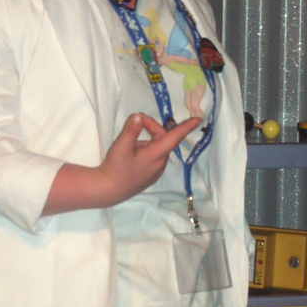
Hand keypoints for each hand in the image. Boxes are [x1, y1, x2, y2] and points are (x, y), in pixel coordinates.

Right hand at [42, 111, 201, 215]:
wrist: (108, 190)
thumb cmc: (115, 168)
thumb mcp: (121, 146)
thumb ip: (131, 129)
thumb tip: (140, 116)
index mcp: (156, 155)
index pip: (175, 137)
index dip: (186, 127)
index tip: (198, 119)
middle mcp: (160, 163)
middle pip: (162, 138)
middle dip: (150, 128)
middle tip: (133, 126)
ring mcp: (156, 171)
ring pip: (156, 147)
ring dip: (147, 140)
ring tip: (129, 146)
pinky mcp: (150, 175)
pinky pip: (153, 156)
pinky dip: (145, 150)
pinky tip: (131, 155)